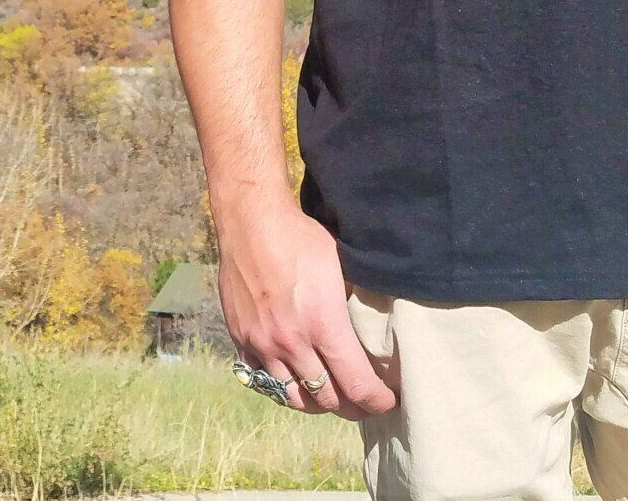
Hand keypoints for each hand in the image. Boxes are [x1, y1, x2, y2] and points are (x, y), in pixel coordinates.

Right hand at [216, 198, 397, 419]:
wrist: (251, 221)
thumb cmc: (300, 237)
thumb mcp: (341, 265)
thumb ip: (353, 304)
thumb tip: (377, 325)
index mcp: (323, 325)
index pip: (357, 383)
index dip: (376, 400)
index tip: (387, 401)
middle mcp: (292, 343)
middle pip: (325, 397)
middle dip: (350, 405)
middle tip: (363, 401)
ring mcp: (262, 343)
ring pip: (291, 397)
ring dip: (314, 402)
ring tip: (329, 397)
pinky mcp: (240, 338)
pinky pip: (261, 379)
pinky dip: (281, 387)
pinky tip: (293, 381)